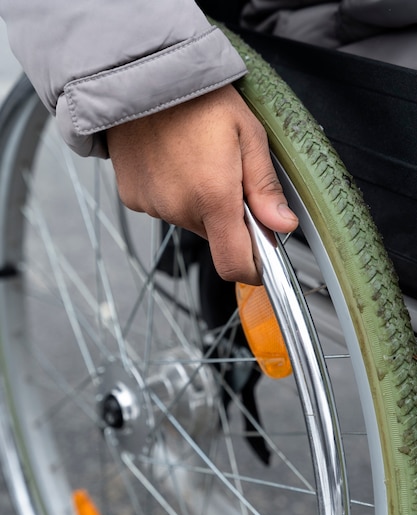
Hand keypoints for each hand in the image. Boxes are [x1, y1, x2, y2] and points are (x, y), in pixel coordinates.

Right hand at [107, 85, 297, 284]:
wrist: (140, 74)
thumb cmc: (197, 97)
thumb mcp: (248, 134)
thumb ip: (264, 187)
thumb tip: (282, 225)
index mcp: (213, 195)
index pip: (234, 264)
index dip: (252, 269)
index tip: (262, 258)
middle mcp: (179, 207)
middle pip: (215, 237)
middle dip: (228, 218)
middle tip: (228, 175)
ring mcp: (153, 205)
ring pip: (190, 221)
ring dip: (200, 203)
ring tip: (197, 160)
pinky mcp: (133, 197)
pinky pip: (165, 208)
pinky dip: (174, 194)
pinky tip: (173, 162)